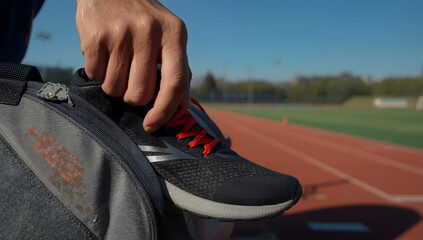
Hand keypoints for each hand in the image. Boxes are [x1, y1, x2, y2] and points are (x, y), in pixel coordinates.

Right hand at [76, 0, 190, 131]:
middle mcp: (149, 32)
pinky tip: (104, 54)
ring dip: (114, 84)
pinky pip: (95, 75)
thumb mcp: (169, 35)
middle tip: (131, 79)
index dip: (165, 110)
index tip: (151, 125)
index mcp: (174, 34)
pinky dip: (97, 72)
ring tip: (117, 62)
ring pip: (115, 89)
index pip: (175, 83)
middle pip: (140, 94)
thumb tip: (183, 105)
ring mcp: (121, 33)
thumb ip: (179, 69)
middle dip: (133, 96)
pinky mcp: (95, 36)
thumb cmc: (144, 19)